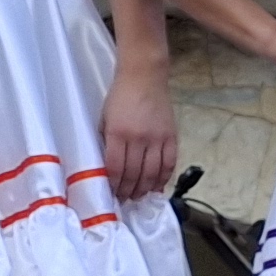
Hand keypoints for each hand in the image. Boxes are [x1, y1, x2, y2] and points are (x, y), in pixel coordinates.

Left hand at [102, 62, 178, 199]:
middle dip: (128, 190)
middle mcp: (139, 138)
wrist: (144, 77)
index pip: (116, 168)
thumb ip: (107, 142)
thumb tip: (108, 166)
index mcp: (118, 133)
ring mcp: (157, 138)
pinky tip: (157, 186)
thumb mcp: (104, 119)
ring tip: (139, 196)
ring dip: (145, 188)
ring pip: (153, 173)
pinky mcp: (171, 136)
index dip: (114, 185)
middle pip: (135, 174)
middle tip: (124, 199)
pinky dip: (164, 178)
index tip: (112, 193)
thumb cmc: (119, 97)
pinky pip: (169, 163)